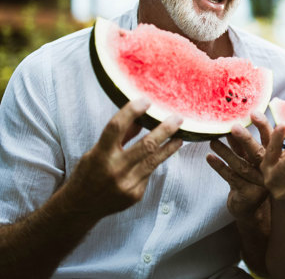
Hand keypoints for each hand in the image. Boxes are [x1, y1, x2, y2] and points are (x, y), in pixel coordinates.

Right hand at [66, 98, 182, 217]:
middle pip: (146, 145)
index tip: (146, 100)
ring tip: (180, 135)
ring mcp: (126, 184)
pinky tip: (161, 155)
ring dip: (170, 146)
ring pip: (155, 160)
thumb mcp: (96, 151)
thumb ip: (119, 136)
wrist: (80, 207)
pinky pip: (149, 173)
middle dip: (165, 129)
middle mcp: (114, 170)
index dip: (131, 111)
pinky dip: (155, 162)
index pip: (116, 127)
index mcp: (99, 155)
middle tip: (178, 118)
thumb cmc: (88, 174)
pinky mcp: (135, 194)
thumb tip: (140, 117)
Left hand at [207, 112, 271, 219]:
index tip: (254, 113)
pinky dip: (219, 167)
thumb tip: (243, 118)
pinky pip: (231, 177)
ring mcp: (258, 182)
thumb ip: (252, 142)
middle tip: (233, 127)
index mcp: (274, 157)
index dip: (263, 126)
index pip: (269, 139)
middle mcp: (268, 169)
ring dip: (225, 152)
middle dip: (245, 139)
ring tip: (213, 140)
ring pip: (240, 164)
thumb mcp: (258, 158)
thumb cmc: (255, 176)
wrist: (256, 208)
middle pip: (257, 152)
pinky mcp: (246, 192)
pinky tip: (209, 157)